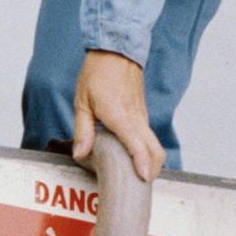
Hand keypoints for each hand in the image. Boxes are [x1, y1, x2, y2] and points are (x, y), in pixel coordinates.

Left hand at [72, 50, 165, 182]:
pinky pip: (149, 135)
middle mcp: (135, 117)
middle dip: (152, 170)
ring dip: (151, 161)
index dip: (142, 162)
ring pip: (155, 143)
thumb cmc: (97, 72)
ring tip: (137, 176)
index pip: (136, 143)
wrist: (116, 48)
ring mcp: (141, 114)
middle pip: (155, 149)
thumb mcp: (82, 100)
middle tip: (139, 186)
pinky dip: (147, 149)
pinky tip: (133, 156)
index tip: (144, 179)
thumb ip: (83, 130)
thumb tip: (81, 155)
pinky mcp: (142, 112)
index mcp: (119, 115)